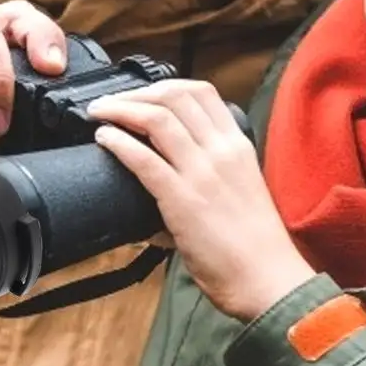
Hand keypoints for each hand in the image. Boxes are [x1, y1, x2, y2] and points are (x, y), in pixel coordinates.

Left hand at [88, 80, 312, 320]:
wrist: (267, 279)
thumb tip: (163, 191)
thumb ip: (206, 180)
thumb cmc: (253, 246)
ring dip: (119, 110)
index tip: (141, 95)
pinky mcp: (182, 198)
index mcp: (238, 146)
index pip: (202, 93)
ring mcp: (202, 172)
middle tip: (111, 103)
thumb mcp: (239, 193)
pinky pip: (144, 159)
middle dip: (135, 93)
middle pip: (174, 96)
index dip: (164, 86)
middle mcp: (222, 151)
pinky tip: (103, 139)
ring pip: (157, 118)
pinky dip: (118, 142)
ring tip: (98, 114)